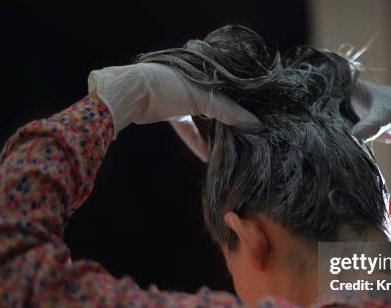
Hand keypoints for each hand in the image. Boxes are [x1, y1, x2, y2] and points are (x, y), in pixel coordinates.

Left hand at [88, 63, 259, 159]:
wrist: (131, 93)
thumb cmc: (169, 85)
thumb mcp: (203, 96)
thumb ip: (228, 111)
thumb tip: (254, 124)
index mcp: (205, 69)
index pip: (231, 85)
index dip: (244, 100)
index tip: (259, 115)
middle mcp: (196, 80)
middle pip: (219, 101)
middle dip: (231, 117)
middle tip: (249, 131)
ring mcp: (182, 95)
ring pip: (204, 115)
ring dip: (215, 130)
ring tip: (232, 143)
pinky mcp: (170, 111)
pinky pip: (188, 129)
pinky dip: (196, 142)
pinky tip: (207, 156)